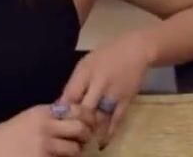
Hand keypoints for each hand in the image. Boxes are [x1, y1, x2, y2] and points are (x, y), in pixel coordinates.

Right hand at [0, 103, 96, 156]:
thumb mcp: (31, 117)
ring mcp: (44, 146)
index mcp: (44, 112)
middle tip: (82, 140)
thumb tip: (79, 118)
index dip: (89, 117)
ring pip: (75, 149)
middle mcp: (46, 126)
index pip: (77, 109)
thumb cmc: (11, 134)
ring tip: (68, 152)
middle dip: (86, 135)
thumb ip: (52, 116)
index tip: (90, 123)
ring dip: (75, 152)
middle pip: (81, 128)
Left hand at [59, 30, 153, 148]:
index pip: (70, 95)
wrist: (134, 50)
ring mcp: (113, 93)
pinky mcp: (126, 101)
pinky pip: (115, 120)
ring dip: (90, 130)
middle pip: (83, 109)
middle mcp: (98, 83)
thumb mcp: (85, 64)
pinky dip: (108, 133)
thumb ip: (74, 83)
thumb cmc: (105, 56)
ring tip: (82, 139)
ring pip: (98, 118)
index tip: (58, 120)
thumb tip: (62, 104)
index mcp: (85, 72)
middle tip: (70, 133)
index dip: (62, 110)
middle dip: (75, 123)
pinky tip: (101, 142)